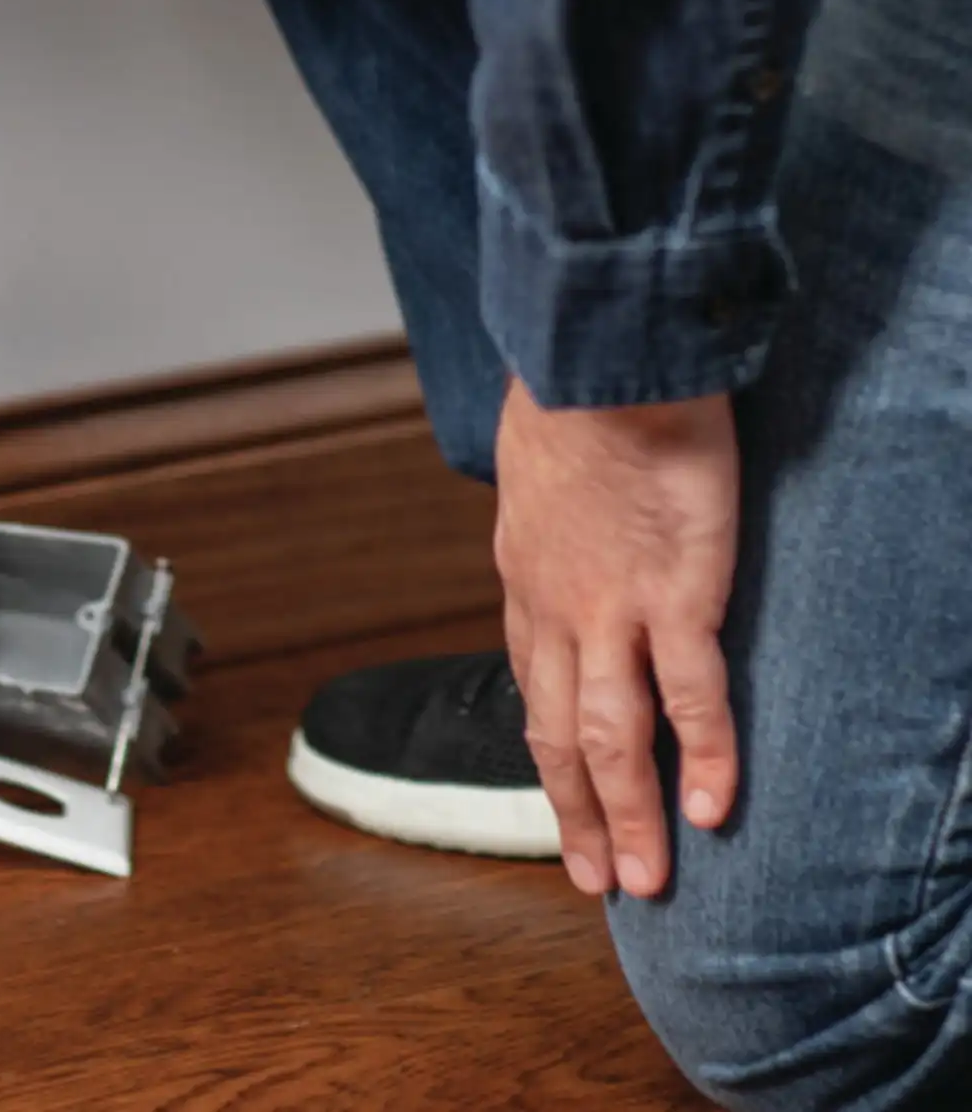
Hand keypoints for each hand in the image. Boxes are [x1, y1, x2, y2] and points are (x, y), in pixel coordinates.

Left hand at [494, 379, 740, 900]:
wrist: (597, 356)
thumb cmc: (572, 390)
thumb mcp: (536, 464)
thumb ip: (550, 509)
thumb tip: (558, 511)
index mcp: (523, 573)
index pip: (530, 682)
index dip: (547, 748)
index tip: (562, 794)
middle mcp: (553, 604)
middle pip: (556, 730)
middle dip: (576, 810)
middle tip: (595, 877)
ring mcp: (609, 606)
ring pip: (610, 735)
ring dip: (629, 813)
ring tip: (646, 879)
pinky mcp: (674, 593)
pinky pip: (688, 695)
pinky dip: (700, 756)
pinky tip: (713, 807)